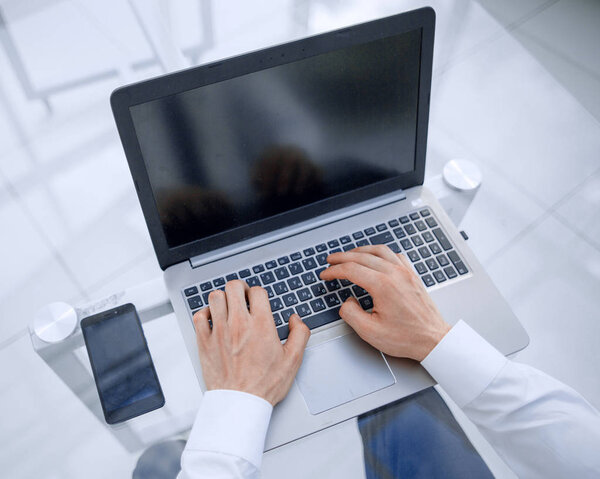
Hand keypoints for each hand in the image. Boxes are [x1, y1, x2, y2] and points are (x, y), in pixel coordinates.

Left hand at [192, 280, 310, 405]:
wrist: (240, 403)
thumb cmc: (264, 385)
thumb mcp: (293, 360)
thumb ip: (300, 334)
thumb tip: (295, 319)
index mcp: (261, 325)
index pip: (257, 292)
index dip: (259, 293)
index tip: (259, 301)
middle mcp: (239, 324)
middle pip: (234, 287)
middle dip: (240, 288)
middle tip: (243, 297)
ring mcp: (219, 331)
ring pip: (215, 297)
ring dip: (222, 298)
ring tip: (228, 305)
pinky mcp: (205, 342)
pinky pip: (199, 316)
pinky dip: (204, 313)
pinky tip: (212, 319)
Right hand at [320, 245, 449, 361]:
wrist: (433, 339)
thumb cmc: (407, 337)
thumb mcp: (370, 332)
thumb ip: (351, 313)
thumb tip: (347, 302)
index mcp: (383, 285)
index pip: (351, 269)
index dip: (334, 271)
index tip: (325, 274)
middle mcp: (394, 273)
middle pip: (362, 256)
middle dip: (342, 257)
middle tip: (330, 260)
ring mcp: (405, 272)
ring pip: (379, 250)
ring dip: (360, 250)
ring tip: (349, 254)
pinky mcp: (412, 275)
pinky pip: (394, 255)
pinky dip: (380, 253)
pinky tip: (375, 257)